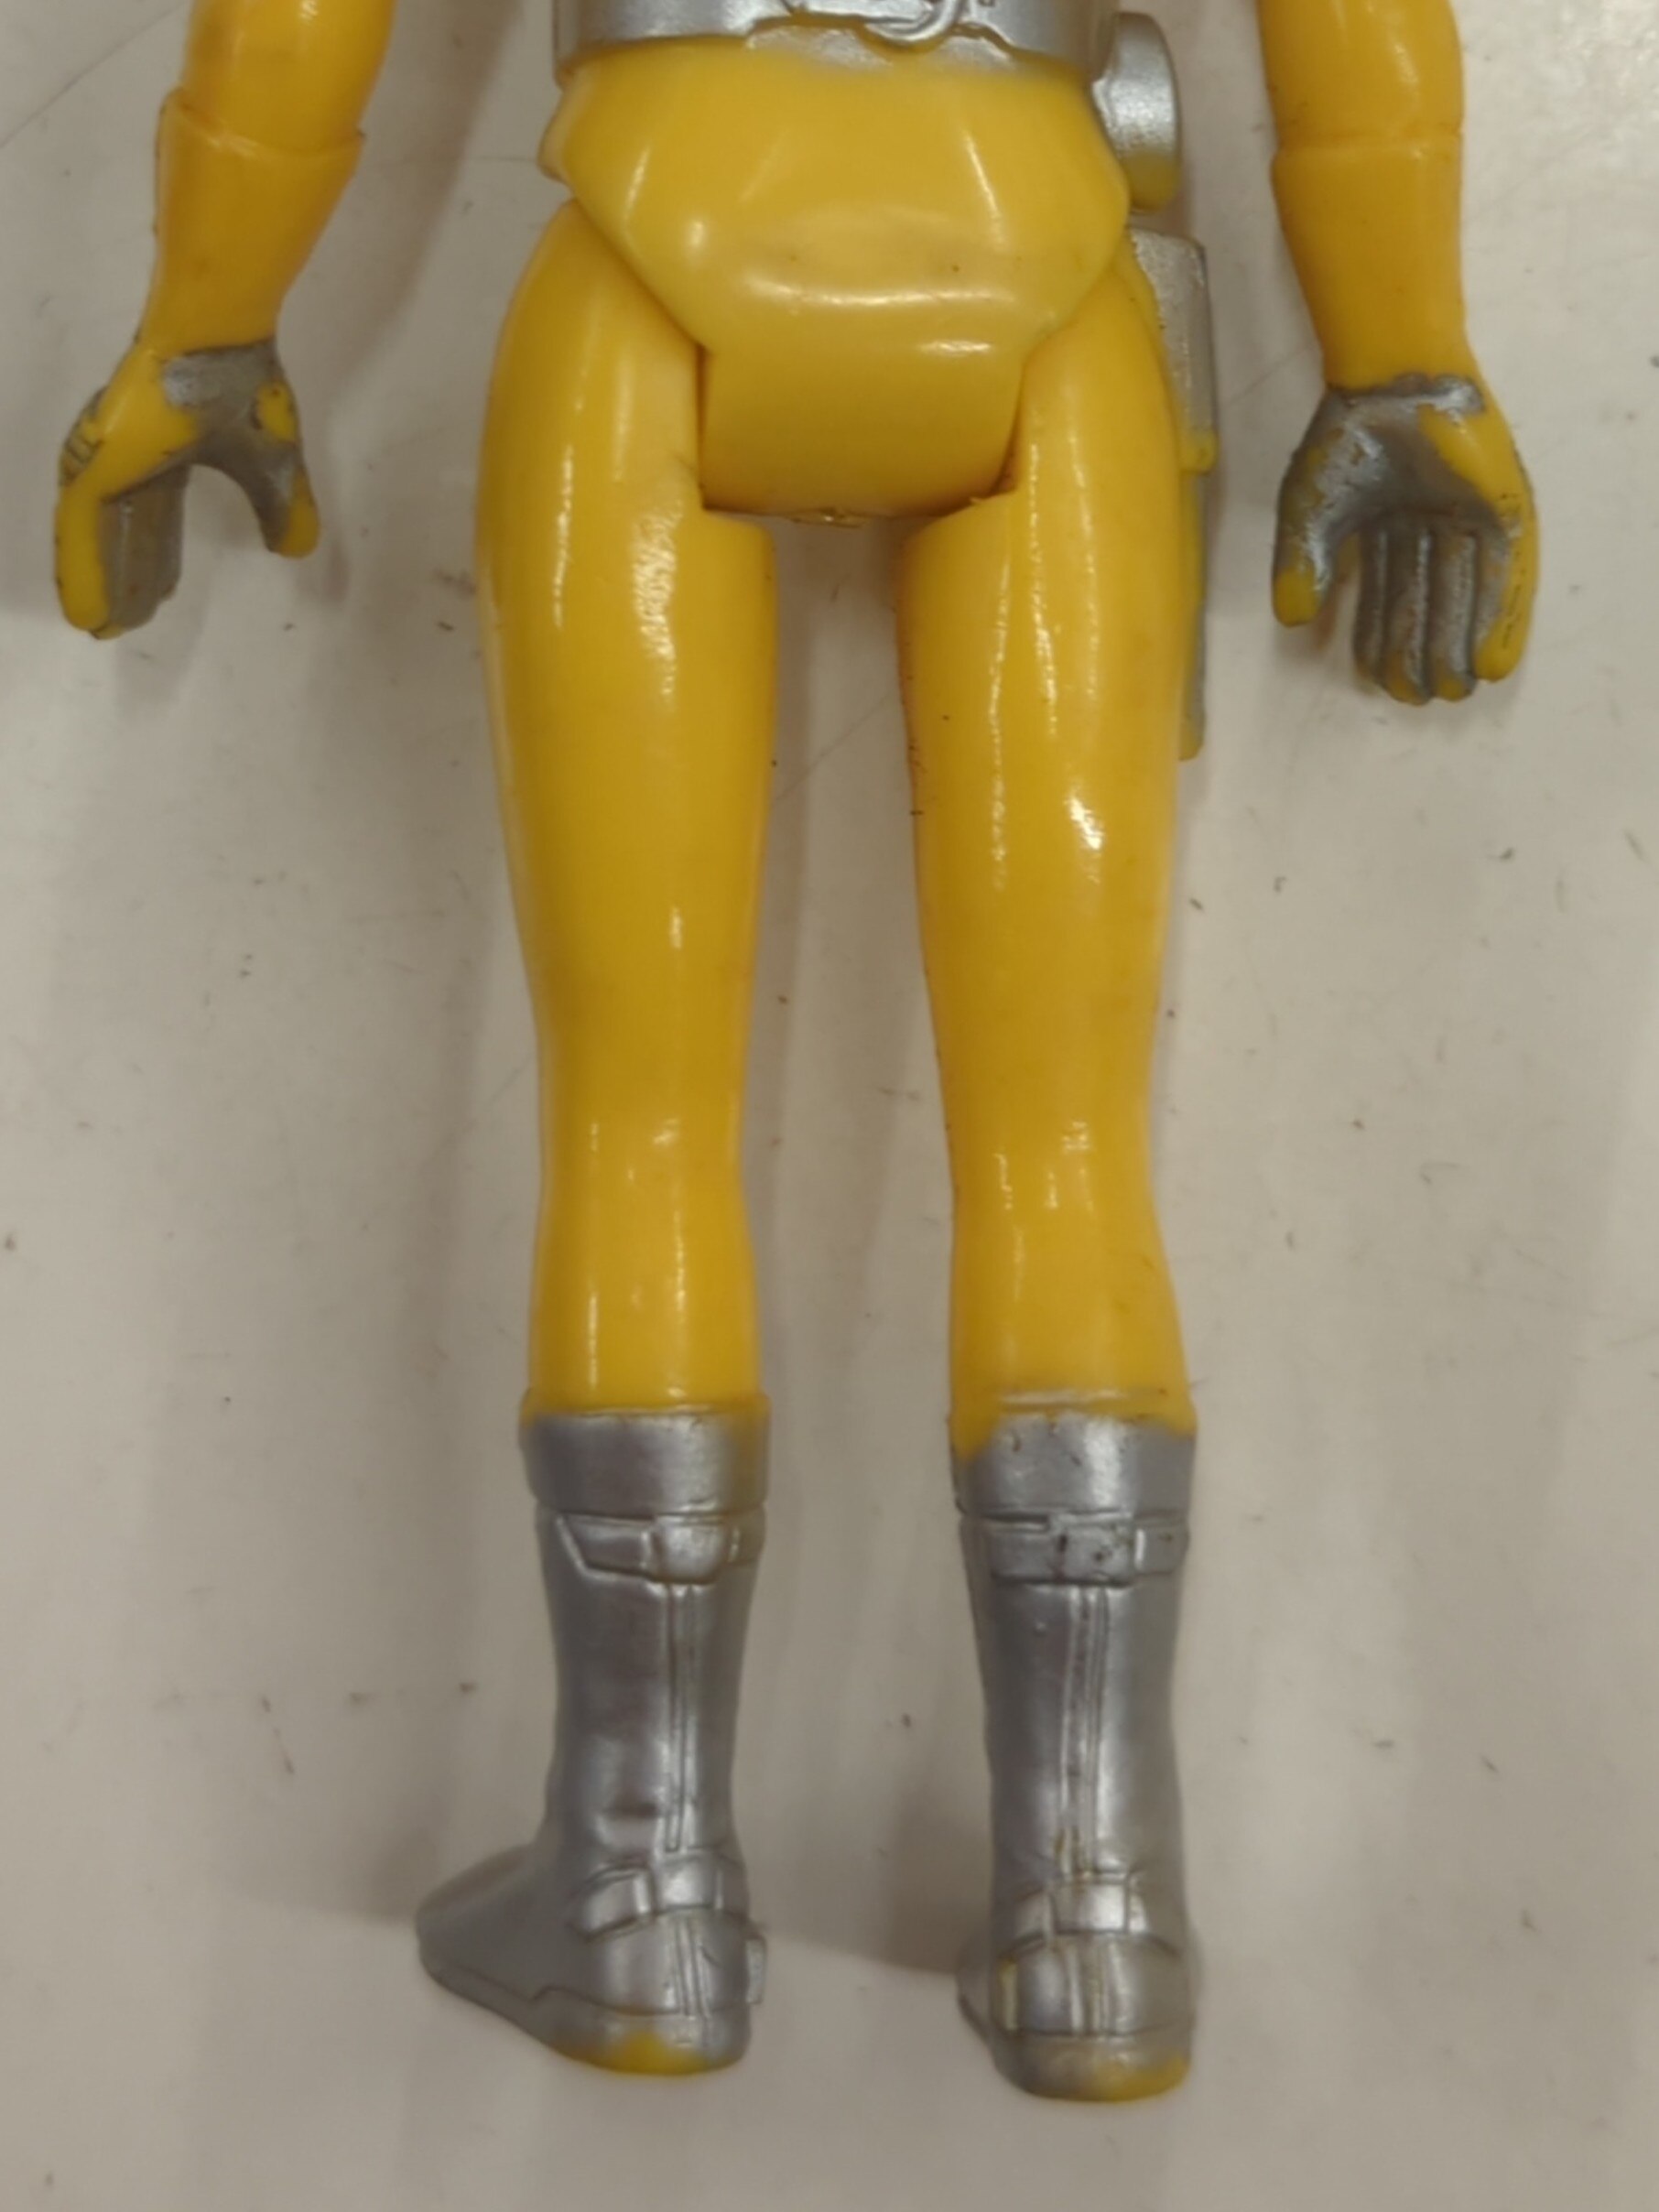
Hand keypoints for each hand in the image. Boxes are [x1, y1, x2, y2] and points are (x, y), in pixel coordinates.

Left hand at [56, 340, 319, 639]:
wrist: (219, 345)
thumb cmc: (246, 391)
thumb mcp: (274, 468)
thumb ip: (283, 510)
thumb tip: (295, 550)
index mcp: (169, 454)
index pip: (158, 517)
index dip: (160, 559)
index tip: (161, 596)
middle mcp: (133, 459)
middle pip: (127, 534)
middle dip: (127, 580)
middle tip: (121, 624)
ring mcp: (110, 460)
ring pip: (99, 538)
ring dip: (101, 584)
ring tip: (99, 627)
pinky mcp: (96, 464)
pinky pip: (82, 532)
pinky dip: (84, 572)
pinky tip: (88, 609)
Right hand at [1272, 375, 1536, 704]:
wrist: (1392, 384)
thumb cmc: (1347, 438)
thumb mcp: (1308, 512)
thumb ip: (1302, 564)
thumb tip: (1292, 621)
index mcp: (1385, 532)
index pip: (1387, 600)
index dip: (1384, 645)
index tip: (1381, 685)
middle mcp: (1430, 530)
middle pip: (1428, 604)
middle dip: (1422, 652)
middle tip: (1418, 696)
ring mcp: (1469, 520)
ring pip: (1465, 596)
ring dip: (1459, 645)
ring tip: (1452, 689)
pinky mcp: (1503, 509)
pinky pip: (1507, 574)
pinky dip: (1500, 618)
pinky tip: (1493, 660)